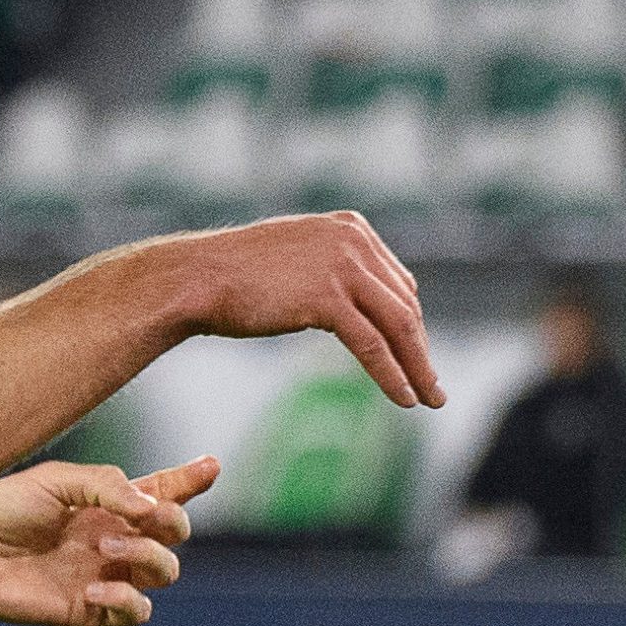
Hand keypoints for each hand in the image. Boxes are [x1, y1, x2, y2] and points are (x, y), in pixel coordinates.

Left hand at [0, 457, 216, 625]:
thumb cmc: (1, 507)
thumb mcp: (56, 481)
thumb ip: (108, 486)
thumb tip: (152, 509)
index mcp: (105, 503)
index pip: (161, 492)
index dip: (190, 480)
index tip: (212, 464)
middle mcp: (111, 538)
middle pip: (174, 534)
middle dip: (171, 523)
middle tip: (137, 518)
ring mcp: (103, 575)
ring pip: (163, 572)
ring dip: (147, 558)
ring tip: (104, 549)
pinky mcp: (89, 610)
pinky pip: (136, 612)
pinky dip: (127, 600)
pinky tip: (95, 588)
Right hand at [160, 212, 444, 409]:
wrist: (194, 278)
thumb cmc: (232, 274)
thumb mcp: (294, 257)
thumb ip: (329, 268)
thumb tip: (355, 303)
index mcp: (349, 227)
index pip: (397, 282)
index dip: (407, 323)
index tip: (413, 354)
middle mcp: (353, 240)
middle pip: (403, 304)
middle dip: (420, 349)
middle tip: (431, 384)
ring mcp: (342, 267)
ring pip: (397, 326)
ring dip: (418, 367)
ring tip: (430, 398)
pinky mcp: (328, 298)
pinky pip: (372, 345)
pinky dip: (393, 375)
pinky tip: (406, 398)